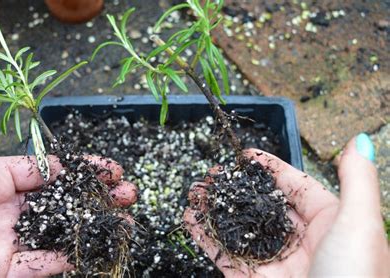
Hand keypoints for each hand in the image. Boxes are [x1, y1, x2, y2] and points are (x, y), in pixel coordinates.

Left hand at [0, 76, 136, 276]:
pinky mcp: (0, 270)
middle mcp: (4, 208)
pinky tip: (93, 248)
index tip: (109, 169)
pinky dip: (66, 257)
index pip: (47, 170)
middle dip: (95, 197)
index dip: (80, 168)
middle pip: (60, 200)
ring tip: (125, 223)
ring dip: (92, 227)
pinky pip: (39, 263)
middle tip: (128, 193)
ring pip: (57, 231)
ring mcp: (4, 240)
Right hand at [184, 141, 388, 276]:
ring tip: (193, 192)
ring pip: (238, 229)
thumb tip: (360, 140)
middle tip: (211, 174)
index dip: (269, 168)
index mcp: (329, 223)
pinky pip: (224, 256)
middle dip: (234, 188)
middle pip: (260, 206)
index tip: (244, 154)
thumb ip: (357, 180)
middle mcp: (300, 241)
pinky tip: (189, 219)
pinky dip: (204, 237)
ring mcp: (275, 263)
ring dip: (214, 209)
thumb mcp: (361, 223)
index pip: (294, 186)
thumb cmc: (356, 276)